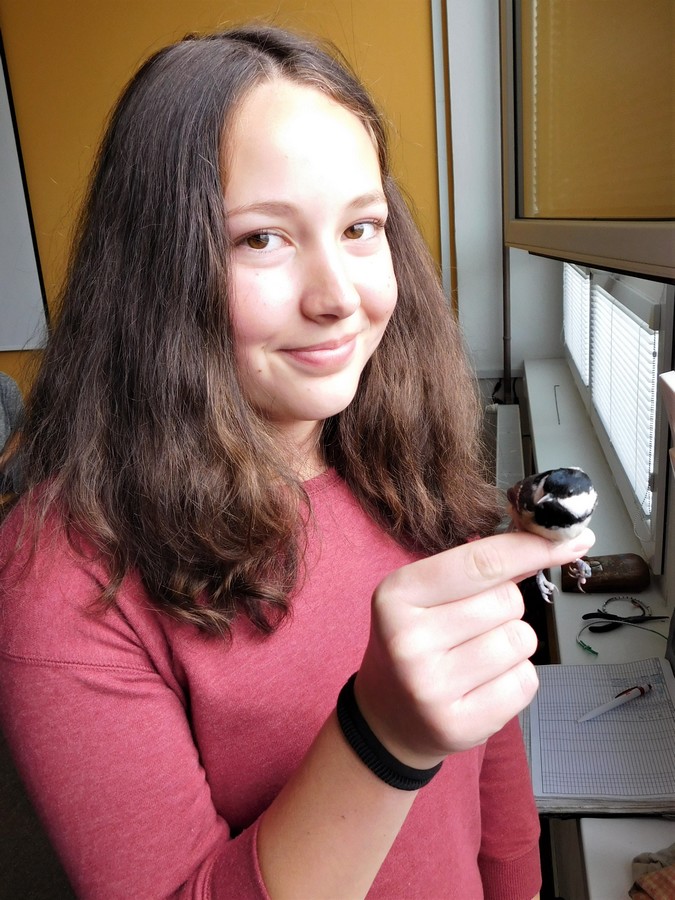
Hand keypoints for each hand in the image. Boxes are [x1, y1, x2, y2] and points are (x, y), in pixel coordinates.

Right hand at [356, 528, 594, 767]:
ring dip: (513, 643)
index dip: (531, 548)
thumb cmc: (418, 640)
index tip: (571, 539)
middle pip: (507, 600)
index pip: (481, 562)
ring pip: (521, 639)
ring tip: (476, 656)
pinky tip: (483, 684)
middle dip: (506, 607)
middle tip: (472, 626)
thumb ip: (481, 568)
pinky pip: (525, 681)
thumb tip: (553, 541)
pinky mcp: (457, 725)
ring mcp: (431, 687)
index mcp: (397, 594)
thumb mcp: (426, 594)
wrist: (388, 716)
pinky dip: (516, 678)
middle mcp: (408, 640)